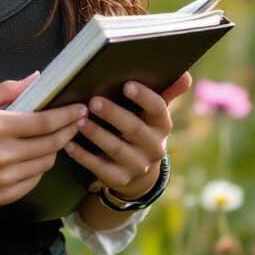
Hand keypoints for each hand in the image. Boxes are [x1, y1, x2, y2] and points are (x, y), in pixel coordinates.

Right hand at [0, 72, 89, 207]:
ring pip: (45, 164)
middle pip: (50, 144)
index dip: (66, 116)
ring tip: (55, 140)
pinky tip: (35, 158)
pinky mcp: (1, 196)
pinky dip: (38, 169)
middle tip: (77, 123)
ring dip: (54, 150)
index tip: (79, 110)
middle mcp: (3, 154)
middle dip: (68, 131)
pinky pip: (32, 182)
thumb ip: (7, 90)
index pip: (44, 123)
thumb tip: (36, 78)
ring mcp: (3, 178)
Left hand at [63, 71, 192, 197]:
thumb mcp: (153, 112)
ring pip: (116, 149)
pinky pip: (100, 168)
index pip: (158, 109)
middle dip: (113, 114)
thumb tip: (185, 74)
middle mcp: (154, 147)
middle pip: (134, 129)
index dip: (144, 97)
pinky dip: (83, 156)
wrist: (139, 171)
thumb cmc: (141, 127)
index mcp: (161, 125)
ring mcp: (137, 165)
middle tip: (93, 101)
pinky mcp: (120, 179)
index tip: (127, 84)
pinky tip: (69, 144)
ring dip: (96, 134)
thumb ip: (166, 92)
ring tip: (78, 121)